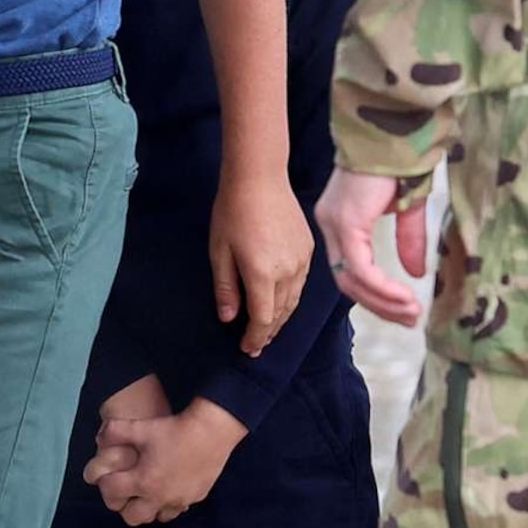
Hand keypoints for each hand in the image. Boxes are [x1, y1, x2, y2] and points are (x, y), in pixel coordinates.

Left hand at [85, 390, 246, 525]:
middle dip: (124, 506)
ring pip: (157, 517)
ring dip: (148, 507)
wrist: (211, 431)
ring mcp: (179, 500)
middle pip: (132, 517)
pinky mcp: (195, 497)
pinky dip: (169, 502)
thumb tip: (98, 436)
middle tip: (126, 489)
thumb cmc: (174, 429)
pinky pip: (177, 508)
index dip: (104, 484)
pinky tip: (169, 485)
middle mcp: (159, 497)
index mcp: (142, 481)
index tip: (106, 476)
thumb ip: (115, 432)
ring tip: (147, 490)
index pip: (112, 494)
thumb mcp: (141, 427)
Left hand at [212, 170, 310, 353]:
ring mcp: (302, 260)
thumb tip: (228, 318)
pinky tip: (281, 300)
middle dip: (267, 332)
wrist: (259, 178)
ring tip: (268, 329)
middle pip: (280, 314)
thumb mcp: (219, 251)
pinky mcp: (308, 249)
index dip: (254, 338)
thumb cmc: (232, 212)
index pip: (262, 319)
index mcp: (262, 274)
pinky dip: (290, 298)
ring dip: (281, 318)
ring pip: (294, 301)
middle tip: (256, 345)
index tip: (246, 349)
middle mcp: (288, 272)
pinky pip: (301, 283)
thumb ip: (225, 288)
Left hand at [317, 167, 428, 327]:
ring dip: (383, 301)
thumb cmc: (402, 162)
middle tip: (409, 319)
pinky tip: (405, 296)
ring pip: (351, 279)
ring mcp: (335, 225)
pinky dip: (383, 287)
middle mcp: (330, 225)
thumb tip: (416, 274)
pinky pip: (361, 268)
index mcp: (340, 221)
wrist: (397, 133)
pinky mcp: (346, 223)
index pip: (349, 270)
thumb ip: (408, 240)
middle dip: (379, 305)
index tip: (403, 310)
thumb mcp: (408, 209)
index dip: (375, 295)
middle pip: (346, 281)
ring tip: (411, 312)